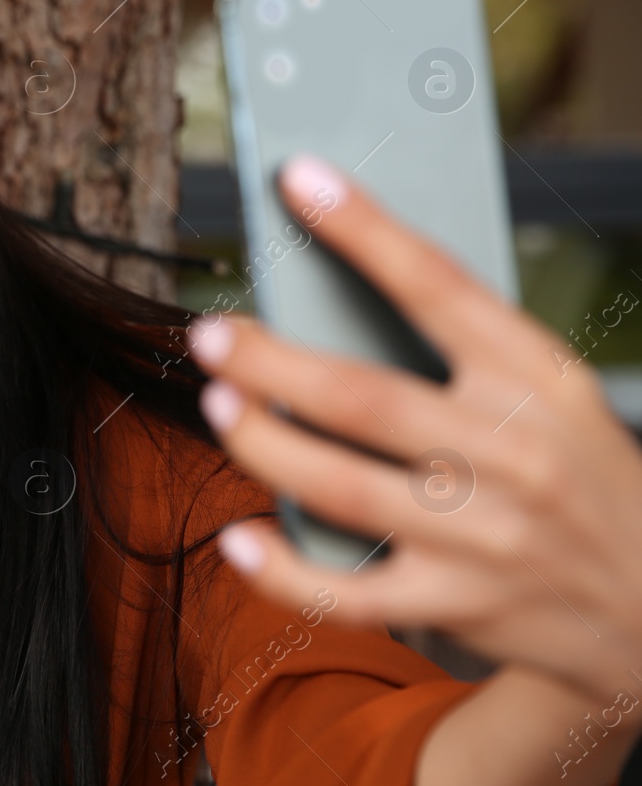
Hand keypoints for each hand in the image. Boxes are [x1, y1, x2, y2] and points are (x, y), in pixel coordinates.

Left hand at [188, 154, 641, 706]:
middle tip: (209, 333)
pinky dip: (282, 571)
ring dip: (263, 445)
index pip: (439, 285)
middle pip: (365, 398)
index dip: (364, 230)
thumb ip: (460, 353)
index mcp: (536, 378)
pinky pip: (350, 594)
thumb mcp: (550, 394)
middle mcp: (511, 453)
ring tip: (217, 404)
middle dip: (272, 362)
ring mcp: (484, 536)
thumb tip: (328, 300)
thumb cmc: (575, 473)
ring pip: (343, 488)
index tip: (298, 179)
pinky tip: (236, 538)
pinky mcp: (458, 606)